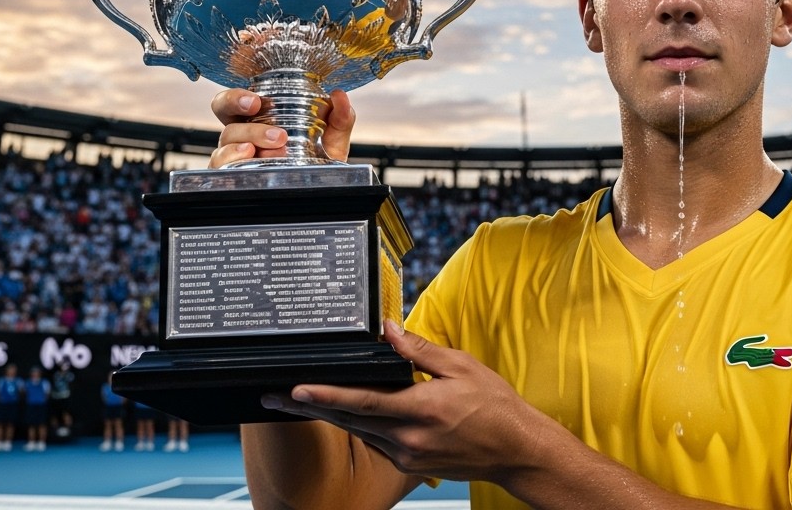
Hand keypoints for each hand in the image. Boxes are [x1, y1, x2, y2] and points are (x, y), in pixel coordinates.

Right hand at [208, 89, 355, 167]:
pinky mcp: (234, 176)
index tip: (256, 100)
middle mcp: (244, 133)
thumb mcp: (333, 139)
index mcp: (262, 118)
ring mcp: (236, 154)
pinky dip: (233, 159)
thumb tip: (340, 97)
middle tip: (255, 107)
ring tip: (274, 142)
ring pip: (227, 139)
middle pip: (223, 110)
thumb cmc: (318, 163)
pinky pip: (222, 166)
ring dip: (248, 135)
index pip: (239, 98)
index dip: (238, 95)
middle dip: (233, 103)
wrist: (322, 193)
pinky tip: (250, 157)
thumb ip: (340, 118)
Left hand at [261, 321, 549, 482]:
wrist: (516, 451)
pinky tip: (346, 414)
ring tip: (301, 401)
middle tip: (275, 397)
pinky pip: (374, 441)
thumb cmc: (495, 407)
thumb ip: (420, 349)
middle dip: (309, 406)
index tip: (294, 388)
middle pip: (347, 419)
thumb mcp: (462, 367)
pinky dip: (357, 426)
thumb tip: (389, 329)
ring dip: (330, 415)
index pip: (361, 400)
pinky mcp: (410, 464)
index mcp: (420, 409)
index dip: (324, 393)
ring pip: (358, 432)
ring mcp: (407, 454)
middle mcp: (407, 437)